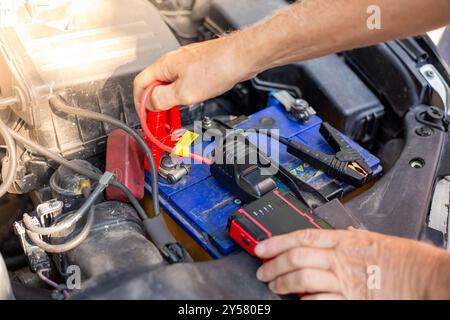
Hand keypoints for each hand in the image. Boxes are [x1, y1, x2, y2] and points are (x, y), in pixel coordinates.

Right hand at [133, 35, 255, 111]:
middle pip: (154, 84)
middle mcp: (173, 62)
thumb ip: (162, 99)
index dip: (139, 102)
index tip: (145, 116)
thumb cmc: (218, 68)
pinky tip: (188, 101)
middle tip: (159, 119)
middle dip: (154, 103)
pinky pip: (183, 82)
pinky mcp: (199, 67)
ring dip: (169, 100)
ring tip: (173, 114)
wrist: (242, 57)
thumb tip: (150, 104)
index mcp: (164, 66)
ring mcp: (186, 63)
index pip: (140, 84)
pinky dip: (181, 94)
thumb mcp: (184, 92)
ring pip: (169, 84)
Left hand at [255, 228, 448, 299]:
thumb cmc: (403, 258)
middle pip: (295, 257)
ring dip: (283, 283)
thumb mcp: (370, 239)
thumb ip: (348, 240)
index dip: (276, 242)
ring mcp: (344, 280)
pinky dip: (304, 301)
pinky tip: (297, 301)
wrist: (425, 277)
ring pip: (301, 278)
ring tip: (274, 286)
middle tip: (263, 270)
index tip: (261, 247)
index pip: (300, 237)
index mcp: (343, 240)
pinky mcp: (351, 300)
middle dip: (274, 264)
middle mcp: (340, 258)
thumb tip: (332, 238)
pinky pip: (319, 301)